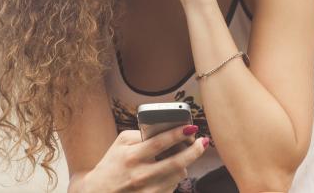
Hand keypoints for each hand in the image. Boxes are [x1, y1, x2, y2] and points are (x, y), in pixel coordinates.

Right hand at [82, 126, 208, 192]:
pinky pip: (172, 187)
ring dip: (185, 164)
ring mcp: (148, 191)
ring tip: (182, 155)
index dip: (178, 133)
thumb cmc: (111, 165)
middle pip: (177, 162)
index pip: (160, 142)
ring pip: (178, 175)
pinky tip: (168, 171)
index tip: (192, 126)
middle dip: (194, 151)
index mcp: (132, 157)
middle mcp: (141, 175)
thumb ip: (141, 135)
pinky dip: (174, 177)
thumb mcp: (120, 144)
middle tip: (203, 142)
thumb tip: (166, 130)